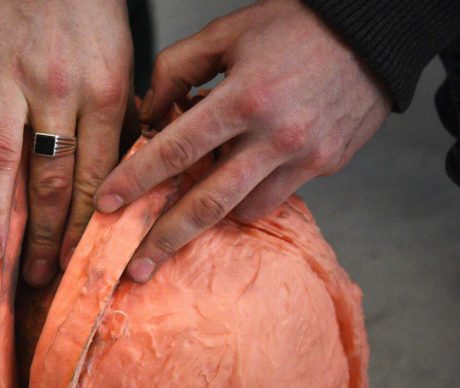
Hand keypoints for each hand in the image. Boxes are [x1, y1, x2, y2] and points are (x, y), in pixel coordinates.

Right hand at [0, 0, 132, 286]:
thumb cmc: (87, 7)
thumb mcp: (120, 58)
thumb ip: (115, 117)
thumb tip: (118, 174)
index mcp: (103, 93)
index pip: (94, 176)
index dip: (83, 226)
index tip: (75, 265)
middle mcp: (57, 90)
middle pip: (50, 177)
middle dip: (43, 234)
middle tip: (35, 278)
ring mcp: (8, 76)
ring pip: (0, 156)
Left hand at [93, 0, 391, 282]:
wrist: (373, 32)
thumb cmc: (295, 26)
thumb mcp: (227, 32)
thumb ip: (177, 69)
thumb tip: (149, 114)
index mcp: (243, 98)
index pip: (176, 149)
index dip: (136, 180)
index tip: (107, 206)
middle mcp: (274, 136)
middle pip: (207, 203)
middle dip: (165, 240)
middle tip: (136, 270)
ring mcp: (304, 157)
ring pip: (243, 210)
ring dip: (211, 216)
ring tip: (188, 214)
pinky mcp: (326, 165)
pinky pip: (276, 198)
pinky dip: (250, 198)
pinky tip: (237, 184)